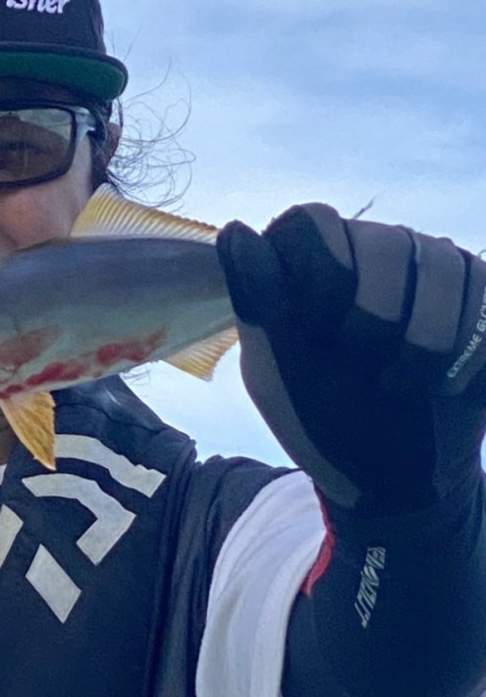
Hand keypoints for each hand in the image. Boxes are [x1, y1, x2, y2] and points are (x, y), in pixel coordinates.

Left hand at [216, 203, 485, 513]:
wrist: (393, 475)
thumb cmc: (323, 420)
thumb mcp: (276, 373)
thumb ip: (257, 302)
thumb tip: (235, 230)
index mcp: (308, 261)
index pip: (312, 221)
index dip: (320, 280)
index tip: (318, 334)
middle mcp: (370, 247)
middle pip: (386, 242)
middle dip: (374, 322)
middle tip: (363, 365)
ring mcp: (431, 263)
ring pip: (445, 266)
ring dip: (423, 347)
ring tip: (402, 382)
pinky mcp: (482, 289)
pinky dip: (463, 356)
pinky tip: (442, 382)